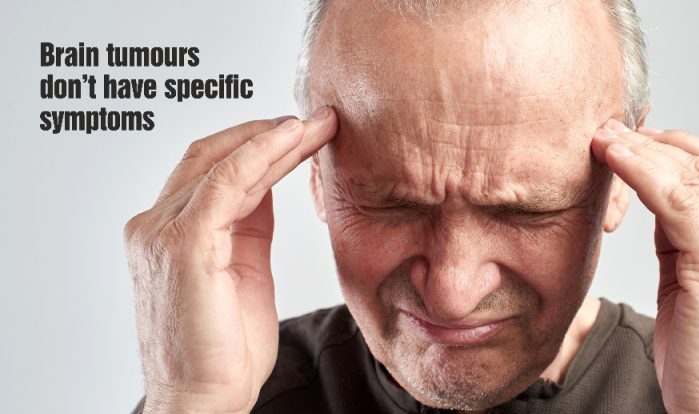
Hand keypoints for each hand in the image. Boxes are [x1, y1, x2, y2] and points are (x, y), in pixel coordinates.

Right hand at [123, 107, 336, 412]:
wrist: (205, 399)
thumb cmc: (225, 350)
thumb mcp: (246, 271)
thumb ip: (250, 226)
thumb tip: (270, 185)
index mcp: (172, 232)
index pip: (213, 169)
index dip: (259, 144)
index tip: (306, 131)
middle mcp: (156, 225)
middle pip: (213, 156)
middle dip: (269, 132)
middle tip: (321, 119)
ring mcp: (162, 232)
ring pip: (222, 162)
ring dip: (274, 138)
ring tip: (319, 125)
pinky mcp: (183, 243)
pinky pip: (226, 183)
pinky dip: (260, 154)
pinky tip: (292, 138)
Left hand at [591, 119, 698, 412]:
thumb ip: (687, 235)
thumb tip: (656, 191)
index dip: (682, 147)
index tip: (639, 136)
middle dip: (656, 142)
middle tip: (612, 128)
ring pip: (693, 177)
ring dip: (643, 151)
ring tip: (604, 138)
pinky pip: (677, 200)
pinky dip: (642, 171)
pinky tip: (614, 158)